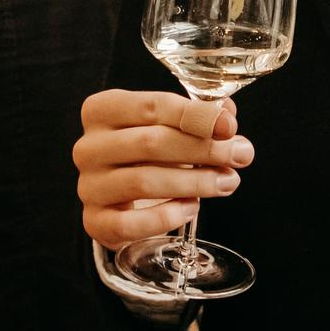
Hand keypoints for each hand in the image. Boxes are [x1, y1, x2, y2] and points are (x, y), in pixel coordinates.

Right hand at [74, 89, 252, 249]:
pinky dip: (167, 216)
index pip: (152, 106)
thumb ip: (199, 117)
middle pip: (150, 142)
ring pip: (144, 181)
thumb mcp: (170, 124)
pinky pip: (131, 224)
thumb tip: (227, 117)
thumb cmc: (148, 152)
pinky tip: (192, 207)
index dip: (195, 115)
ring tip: (227, 182)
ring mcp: (89, 186)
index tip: (229, 126)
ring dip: (194, 182)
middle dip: (203, 149)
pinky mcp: (95, 221)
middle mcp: (88, 146)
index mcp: (102, 110)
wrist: (121, 194)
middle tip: (240, 155)